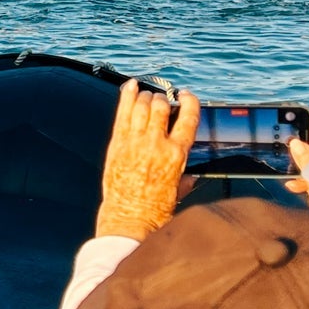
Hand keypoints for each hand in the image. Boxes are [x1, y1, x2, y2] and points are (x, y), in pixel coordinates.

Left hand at [95, 80, 198, 241]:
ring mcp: (134, 142)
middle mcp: (156, 144)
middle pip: (161, 106)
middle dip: (162, 99)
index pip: (188, 118)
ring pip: (141, 105)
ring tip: (147, 95)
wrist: (128, 221)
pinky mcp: (116, 144)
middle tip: (162, 100)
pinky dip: (126, 96)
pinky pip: (122, 113)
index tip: (186, 95)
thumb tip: (191, 177)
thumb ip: (185, 181)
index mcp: (177, 155)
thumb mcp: (177, 194)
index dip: (188, 101)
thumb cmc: (154, 212)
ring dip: (146, 96)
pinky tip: (130, 86)